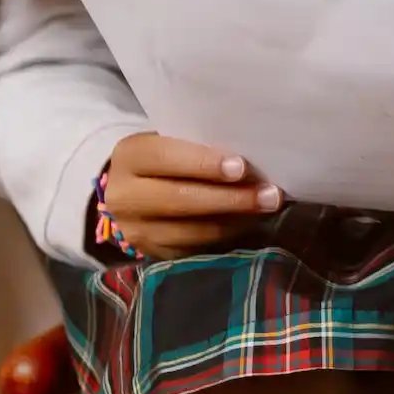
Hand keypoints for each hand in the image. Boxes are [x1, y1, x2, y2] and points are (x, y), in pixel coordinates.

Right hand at [100, 132, 283, 259]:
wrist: (134, 191)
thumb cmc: (167, 157)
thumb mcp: (172, 141)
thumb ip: (199, 146)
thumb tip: (251, 160)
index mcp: (129, 156)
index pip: (165, 158)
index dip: (204, 163)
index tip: (241, 167)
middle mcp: (123, 197)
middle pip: (179, 200)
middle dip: (229, 198)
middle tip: (270, 195)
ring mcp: (135, 230)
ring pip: (190, 230)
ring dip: (234, 220)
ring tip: (267, 209)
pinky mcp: (152, 253)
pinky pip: (194, 248)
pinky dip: (226, 235)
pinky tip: (250, 223)